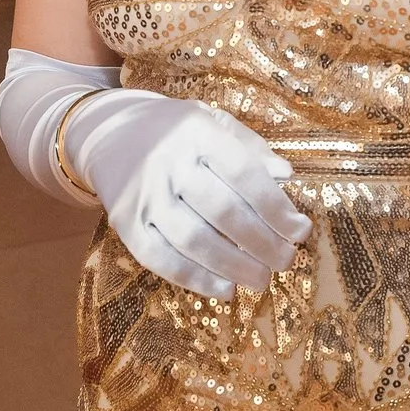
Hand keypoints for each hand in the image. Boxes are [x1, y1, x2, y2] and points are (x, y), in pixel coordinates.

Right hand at [72, 90, 313, 298]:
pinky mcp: (124, 222)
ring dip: (234, 267)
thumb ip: (250, 148)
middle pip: (223, 212)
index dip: (276, 208)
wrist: (109, 132)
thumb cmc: (175, 131)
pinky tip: (224, 289)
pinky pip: (160, 259)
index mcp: (197, 132)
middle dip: (263, 243)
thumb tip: (286, 176)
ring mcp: (144, 194)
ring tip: (262, 279)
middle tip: (286, 261)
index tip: (300, 230)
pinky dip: (196, 279)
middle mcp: (168, 162)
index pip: (244, 174)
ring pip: (193, 241)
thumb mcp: (213, 121)